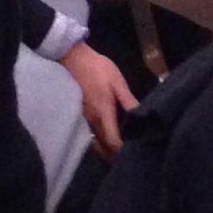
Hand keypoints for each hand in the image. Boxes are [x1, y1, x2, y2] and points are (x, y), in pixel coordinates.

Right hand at [59, 43, 136, 157]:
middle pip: (104, 146)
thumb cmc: (97, 68)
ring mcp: (84, 119)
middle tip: (131, 153)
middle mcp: (92, 120)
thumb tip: (140, 117)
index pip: (113, 141)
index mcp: (103, 113)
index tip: (135, 150)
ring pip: (97, 141)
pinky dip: (101, 139)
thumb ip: (128, 100)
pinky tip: (111, 134)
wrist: (72, 58)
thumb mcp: (117, 81)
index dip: (123, 150)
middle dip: (116, 153)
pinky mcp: (81, 115)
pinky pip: (92, 133)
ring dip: (108, 148)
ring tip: (122, 147)